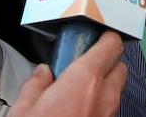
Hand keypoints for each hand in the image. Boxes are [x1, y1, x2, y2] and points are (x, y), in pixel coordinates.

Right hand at [9, 32, 126, 116]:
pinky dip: (100, 105)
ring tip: (78, 89)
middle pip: (120, 67)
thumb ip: (36, 83)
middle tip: (83, 63)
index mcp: (85, 80)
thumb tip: (41, 73)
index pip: (111, 45)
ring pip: (117, 91)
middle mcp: (104, 97)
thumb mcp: (24, 108)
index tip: (93, 36)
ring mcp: (108, 116)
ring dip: (104, 85)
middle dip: (106, 62)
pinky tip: (78, 109)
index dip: (105, 37)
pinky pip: (109, 111)